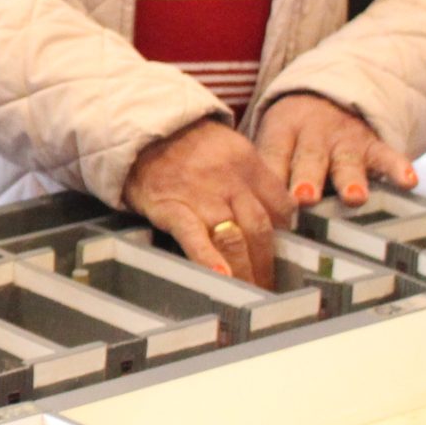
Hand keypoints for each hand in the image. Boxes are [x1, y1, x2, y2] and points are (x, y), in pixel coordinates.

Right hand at [123, 118, 295, 287]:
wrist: (140, 130)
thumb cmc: (186, 143)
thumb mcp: (228, 148)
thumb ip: (251, 178)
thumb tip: (273, 213)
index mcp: (248, 164)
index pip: (281, 206)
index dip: (285, 234)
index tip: (282, 253)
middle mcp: (231, 181)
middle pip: (260, 229)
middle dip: (267, 263)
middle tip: (268, 287)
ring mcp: (202, 196)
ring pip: (235, 238)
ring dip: (246, 271)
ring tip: (250, 293)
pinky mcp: (172, 208)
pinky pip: (194, 236)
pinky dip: (209, 258)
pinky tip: (221, 275)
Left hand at [256, 92, 415, 208]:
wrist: (326, 93)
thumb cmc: (291, 133)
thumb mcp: (272, 139)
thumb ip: (263, 170)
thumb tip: (246, 215)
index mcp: (282, 132)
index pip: (274, 156)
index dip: (272, 178)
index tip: (269, 205)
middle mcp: (313, 135)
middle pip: (309, 159)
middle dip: (307, 179)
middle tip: (305, 199)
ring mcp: (345, 139)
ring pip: (347, 160)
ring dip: (350, 179)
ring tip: (354, 198)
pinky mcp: (373, 144)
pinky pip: (387, 155)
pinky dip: (398, 167)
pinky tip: (409, 181)